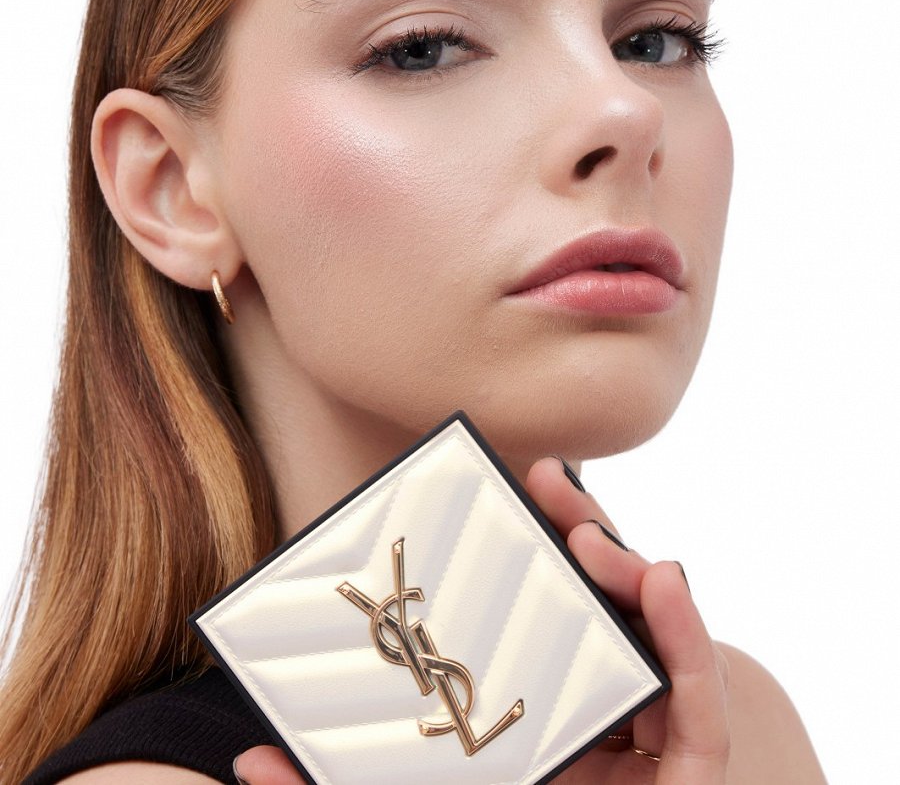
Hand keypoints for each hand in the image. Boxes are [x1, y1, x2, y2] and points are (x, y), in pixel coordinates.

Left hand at [233, 456, 729, 784]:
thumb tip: (248, 762)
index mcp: (530, 718)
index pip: (540, 619)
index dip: (532, 550)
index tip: (511, 489)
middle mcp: (590, 717)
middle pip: (599, 611)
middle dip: (582, 536)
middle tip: (549, 482)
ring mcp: (644, 742)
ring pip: (652, 639)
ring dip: (632, 571)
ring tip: (592, 537)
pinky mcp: (691, 774)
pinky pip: (701, 705)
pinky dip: (689, 639)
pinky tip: (664, 582)